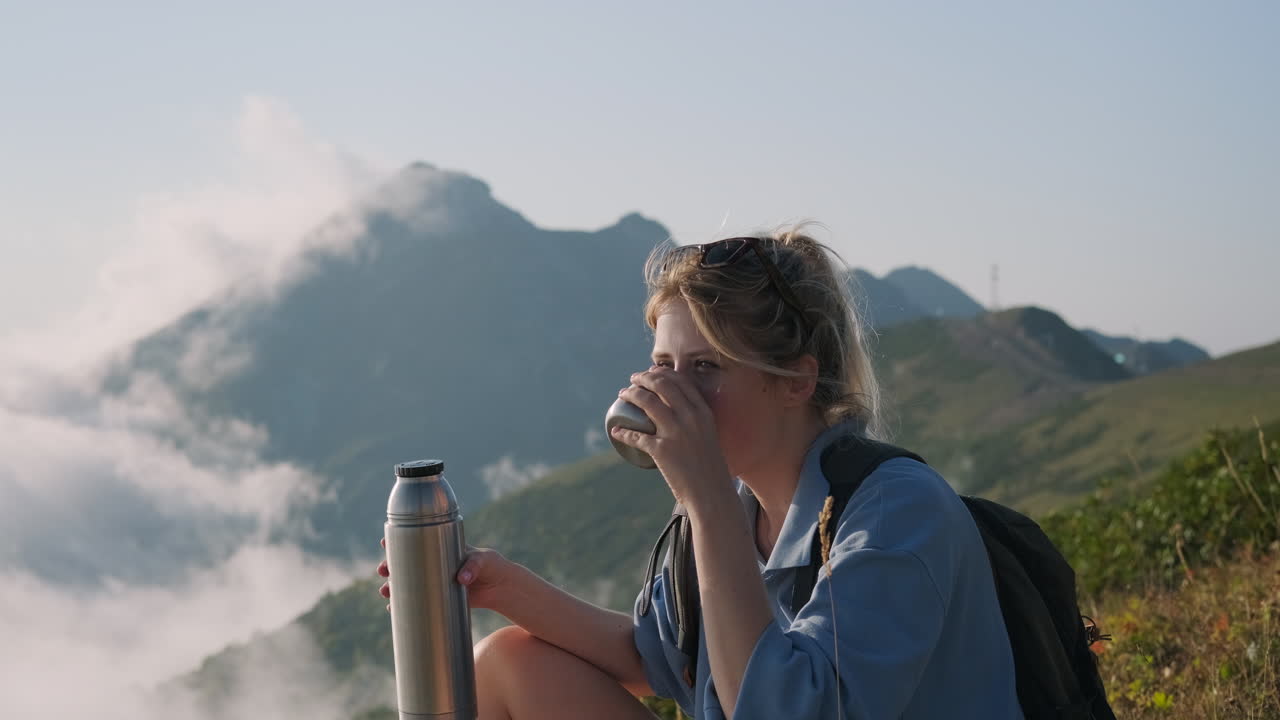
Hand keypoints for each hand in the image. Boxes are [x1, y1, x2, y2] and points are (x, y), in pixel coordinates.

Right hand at [377, 538, 512, 610]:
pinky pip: (417, 601)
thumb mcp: (483, 560)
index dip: (398, 541)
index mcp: (441, 548)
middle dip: (389, 566)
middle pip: (405, 564)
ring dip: (392, 587)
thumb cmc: (491, 565)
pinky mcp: (439, 598)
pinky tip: (393, 609)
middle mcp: (433, 564)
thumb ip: (473, 566)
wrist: (499, 587)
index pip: (416, 541)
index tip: (385, 543)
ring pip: (407, 583)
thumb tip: (461, 579)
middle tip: (382, 570)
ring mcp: (434, 582)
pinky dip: (404, 606)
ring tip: (385, 592)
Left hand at [610, 365, 732, 507]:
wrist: (712, 494)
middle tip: (633, 380)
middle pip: (662, 385)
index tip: (652, 371)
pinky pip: (636, 436)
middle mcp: (690, 418)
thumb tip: (677, 414)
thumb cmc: (711, 469)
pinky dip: (622, 432)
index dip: (663, 372)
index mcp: (703, 412)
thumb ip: (696, 423)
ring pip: (647, 402)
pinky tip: (615, 431)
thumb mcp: (709, 437)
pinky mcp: (662, 450)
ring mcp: (676, 433)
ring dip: (631, 394)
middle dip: (643, 377)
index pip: (681, 381)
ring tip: (622, 394)